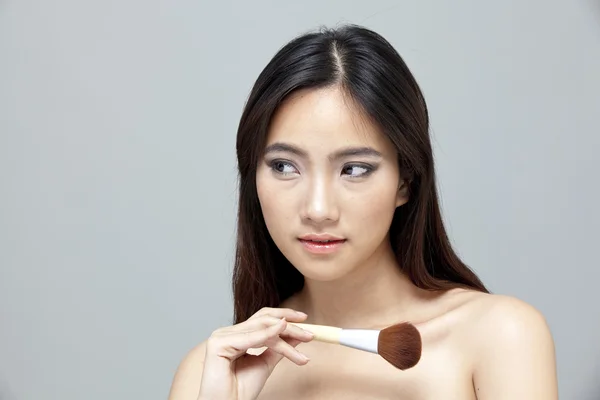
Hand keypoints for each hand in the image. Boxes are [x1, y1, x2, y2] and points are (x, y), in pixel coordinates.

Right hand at [197, 307, 313, 399]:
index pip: (262, 319)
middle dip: (289, 324)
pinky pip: (250, 337)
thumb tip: (296, 334)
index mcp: (235, 335)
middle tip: (309, 331)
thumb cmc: (241, 390)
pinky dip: (268, 334)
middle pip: (262, 320)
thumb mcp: (266, 363)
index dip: (283, 316)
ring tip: (305, 338)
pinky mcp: (217, 344)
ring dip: (286, 333)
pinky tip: (282, 330)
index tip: (304, 319)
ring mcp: (220, 336)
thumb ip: (278, 347)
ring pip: (260, 328)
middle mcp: (226, 333)